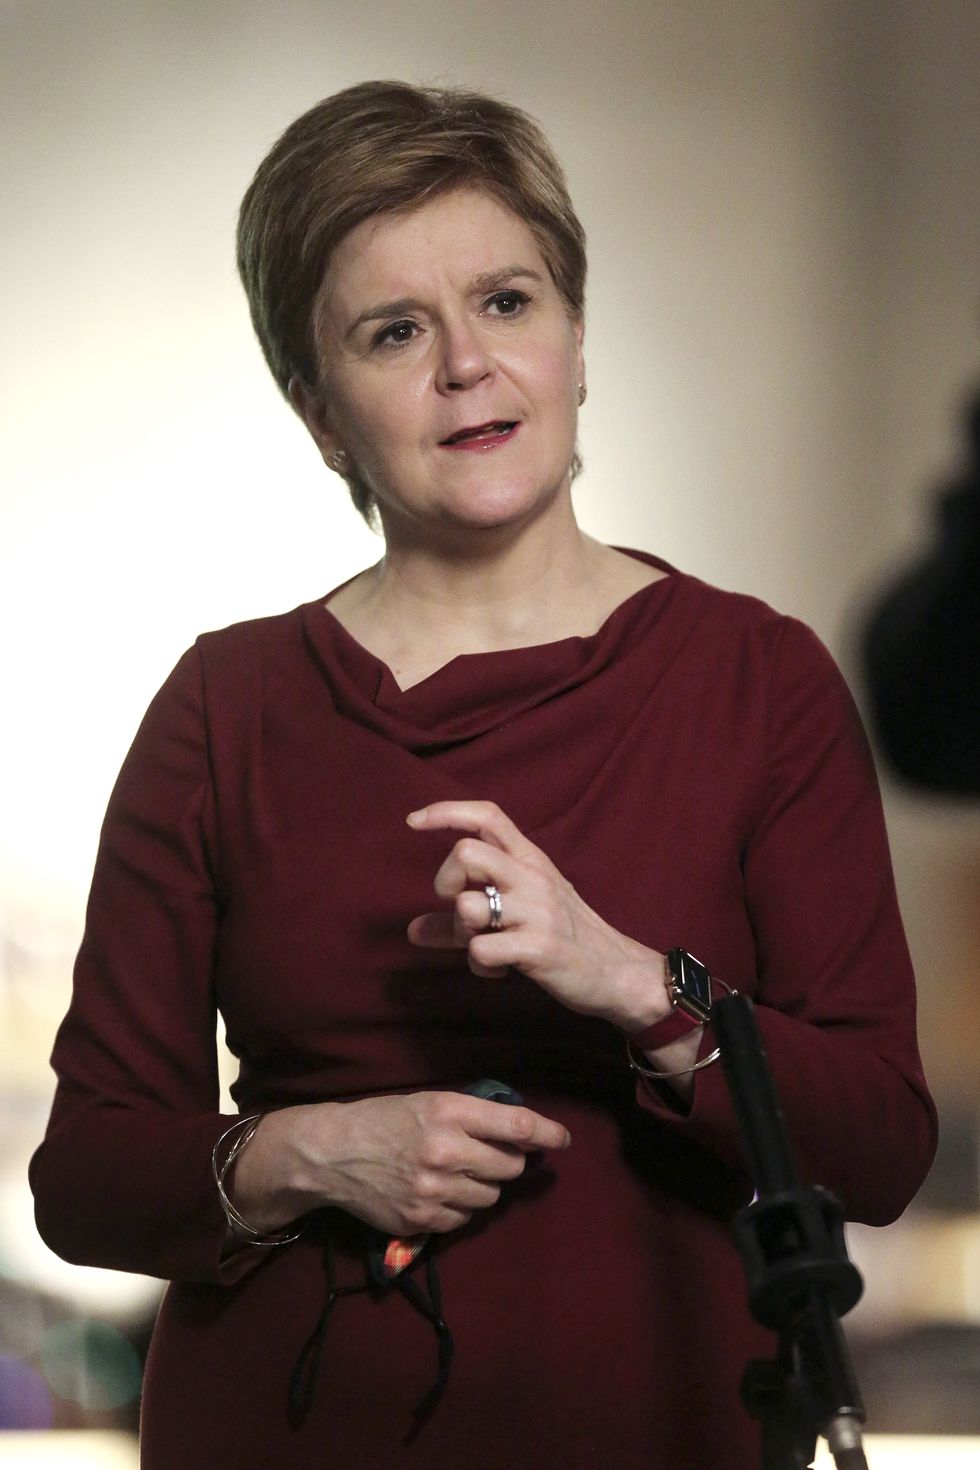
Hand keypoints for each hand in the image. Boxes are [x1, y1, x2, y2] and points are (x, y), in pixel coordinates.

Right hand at [231, 1090, 569, 1237]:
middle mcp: (445, 1151)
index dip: (548, 1133)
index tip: (563, 1140)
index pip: (517, 1127)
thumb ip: (473, 1115)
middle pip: (510, 1168)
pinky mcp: (421, 1220)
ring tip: (456, 1174)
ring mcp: (433, 1190)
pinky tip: (437, 1193)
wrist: (331, 1153)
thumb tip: (523, 1135)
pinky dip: (459, 1209)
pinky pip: (464, 1221)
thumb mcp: (429, 1101)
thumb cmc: (384, 1119)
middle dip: (508, 1163)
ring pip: (490, 1198)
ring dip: (482, 1188)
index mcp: (449, 1112)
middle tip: (488, 1156)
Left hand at [406, 800, 670, 1032]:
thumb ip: (463, 919)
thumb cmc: (565, 936)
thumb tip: (413, 931)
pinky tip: (497, 969)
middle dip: (444, 881)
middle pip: (466, 852)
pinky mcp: (540, 947)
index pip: (487, 815)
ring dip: (461, 932)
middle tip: (456, 905)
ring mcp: (537, 911)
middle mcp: (533, 877)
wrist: (618, 971)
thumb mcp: (521, 913)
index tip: (414, 821)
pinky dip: (479, 965)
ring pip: (468, 905)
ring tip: (482, 944)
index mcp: (530, 859)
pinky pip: (481, 951)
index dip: (446, 811)